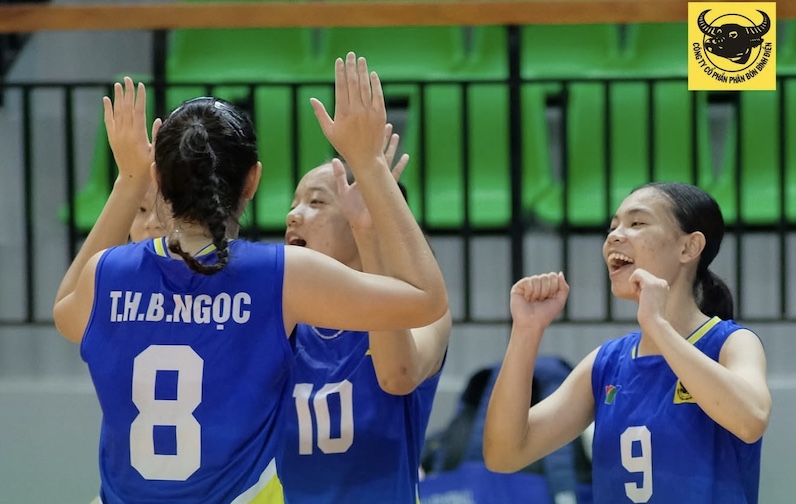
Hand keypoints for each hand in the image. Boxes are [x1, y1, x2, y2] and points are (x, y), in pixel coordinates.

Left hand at [103, 77, 160, 183]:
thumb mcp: (156, 152)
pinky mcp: (112, 138)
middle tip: (128, 79)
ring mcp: (117, 135)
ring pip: (117, 112)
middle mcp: (125, 133)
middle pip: (126, 108)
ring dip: (118, 97)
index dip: (140, 98)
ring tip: (118, 84)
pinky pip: (109, 121)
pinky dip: (107, 110)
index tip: (141, 85)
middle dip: (128, 92)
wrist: (132, 178)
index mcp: (138, 135)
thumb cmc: (148, 167)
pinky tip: (107, 100)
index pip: (138, 111)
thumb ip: (157, 135)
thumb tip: (159, 119)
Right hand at [311, 52, 386, 169]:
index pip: (341, 86)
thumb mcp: (329, 131)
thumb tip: (311, 99)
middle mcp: (356, 110)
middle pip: (353, 82)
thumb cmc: (345, 146)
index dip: (340, 72)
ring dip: (363, 71)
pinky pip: (378, 95)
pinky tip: (373, 74)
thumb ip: (321, 114)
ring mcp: (369, 112)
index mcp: (342, 112)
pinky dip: (375, 84)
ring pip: (365, 86)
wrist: (366, 158)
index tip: (339, 61)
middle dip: (351, 67)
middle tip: (350, 55)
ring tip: (361, 60)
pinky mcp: (380, 115)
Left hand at [336, 124, 408, 230]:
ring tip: (396, 135)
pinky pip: (395, 174)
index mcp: (362, 174)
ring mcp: (380, 181)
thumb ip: (339, 176)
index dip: (368, 142)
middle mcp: (372, 175)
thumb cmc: (351, 210)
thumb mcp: (342, 190)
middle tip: (387, 125)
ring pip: (387, 160)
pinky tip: (406, 157)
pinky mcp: (386, 188)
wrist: (362, 224)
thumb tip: (334, 160)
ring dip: (392, 148)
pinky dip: (401, 166)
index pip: (365, 154)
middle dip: (382, 140)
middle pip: (378, 153)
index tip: (369, 130)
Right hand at [510, 272, 568, 330]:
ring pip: (537, 279)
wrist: (532, 323)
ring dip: (538, 293)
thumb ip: (564, 287)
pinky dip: (530, 292)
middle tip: (540, 301)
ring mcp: (527, 284)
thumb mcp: (560, 301)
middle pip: (546, 277)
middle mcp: (537, 283)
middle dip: (546, 291)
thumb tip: (560, 273)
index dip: (553, 288)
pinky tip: (526, 299)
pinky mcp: (518, 287)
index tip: (549, 298)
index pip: (553, 276)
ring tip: (533, 301)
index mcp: (546, 286)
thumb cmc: (545, 314)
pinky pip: (528, 281)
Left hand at [629, 268, 668, 328]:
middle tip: (643, 298)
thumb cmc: (648, 314)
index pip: (645, 277)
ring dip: (635, 284)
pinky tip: (638, 293)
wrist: (653, 321)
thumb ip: (645, 289)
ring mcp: (658, 282)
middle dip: (637, 285)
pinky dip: (632, 282)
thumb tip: (636, 281)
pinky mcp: (651, 283)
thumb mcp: (647, 298)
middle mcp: (662, 282)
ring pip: (639, 272)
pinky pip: (636, 273)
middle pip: (641, 274)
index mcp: (663, 285)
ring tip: (642, 296)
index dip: (640, 287)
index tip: (645, 299)